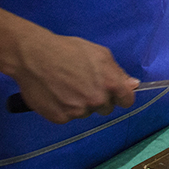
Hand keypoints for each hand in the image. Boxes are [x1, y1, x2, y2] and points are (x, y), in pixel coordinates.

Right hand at [10, 25, 136, 123]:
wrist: (35, 57)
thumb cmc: (70, 50)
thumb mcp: (100, 54)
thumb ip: (118, 72)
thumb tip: (134, 85)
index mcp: (110, 84)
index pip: (127, 101)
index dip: (121, 96)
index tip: (114, 92)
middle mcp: (96, 100)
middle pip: (106, 107)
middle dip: (100, 98)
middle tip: (85, 84)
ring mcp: (78, 111)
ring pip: (86, 112)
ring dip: (81, 104)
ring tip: (67, 87)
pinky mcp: (60, 118)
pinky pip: (68, 117)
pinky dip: (64, 108)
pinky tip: (56, 94)